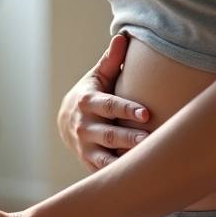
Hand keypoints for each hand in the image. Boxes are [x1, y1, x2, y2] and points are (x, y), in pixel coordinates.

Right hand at [58, 34, 150, 171]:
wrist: (66, 122)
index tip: (146, 113)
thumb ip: (111, 61)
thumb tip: (122, 37)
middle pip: (107, 134)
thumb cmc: (91, 96)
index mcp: (87, 102)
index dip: (127, 109)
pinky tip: (136, 178)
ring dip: (123, 161)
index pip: (109, 105)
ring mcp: (85, 147)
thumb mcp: (97, 78)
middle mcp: (84, 126)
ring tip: (144, 162)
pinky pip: (103, 172)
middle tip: (149, 140)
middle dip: (128, 138)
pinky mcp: (89, 163)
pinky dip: (117, 176)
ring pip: (105, 158)